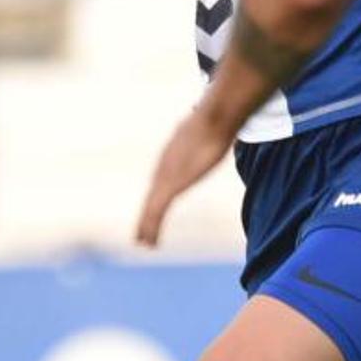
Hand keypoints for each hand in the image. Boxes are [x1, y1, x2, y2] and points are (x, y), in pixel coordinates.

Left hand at [136, 101, 241, 247]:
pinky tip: (148, 241)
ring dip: (147, 226)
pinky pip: (156, 211)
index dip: (157, 194)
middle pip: (153, 194)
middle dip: (147, 214)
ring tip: (143, 242)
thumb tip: (216, 119)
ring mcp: (165, 175)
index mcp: (173, 152)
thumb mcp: (212, 126)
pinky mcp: (171, 185)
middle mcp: (164, 165)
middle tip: (141, 232)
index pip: (162, 177)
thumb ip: (209, 129)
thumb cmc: (219, 119)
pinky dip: (151, 227)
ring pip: (151, 207)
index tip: (154, 207)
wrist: (214, 118)